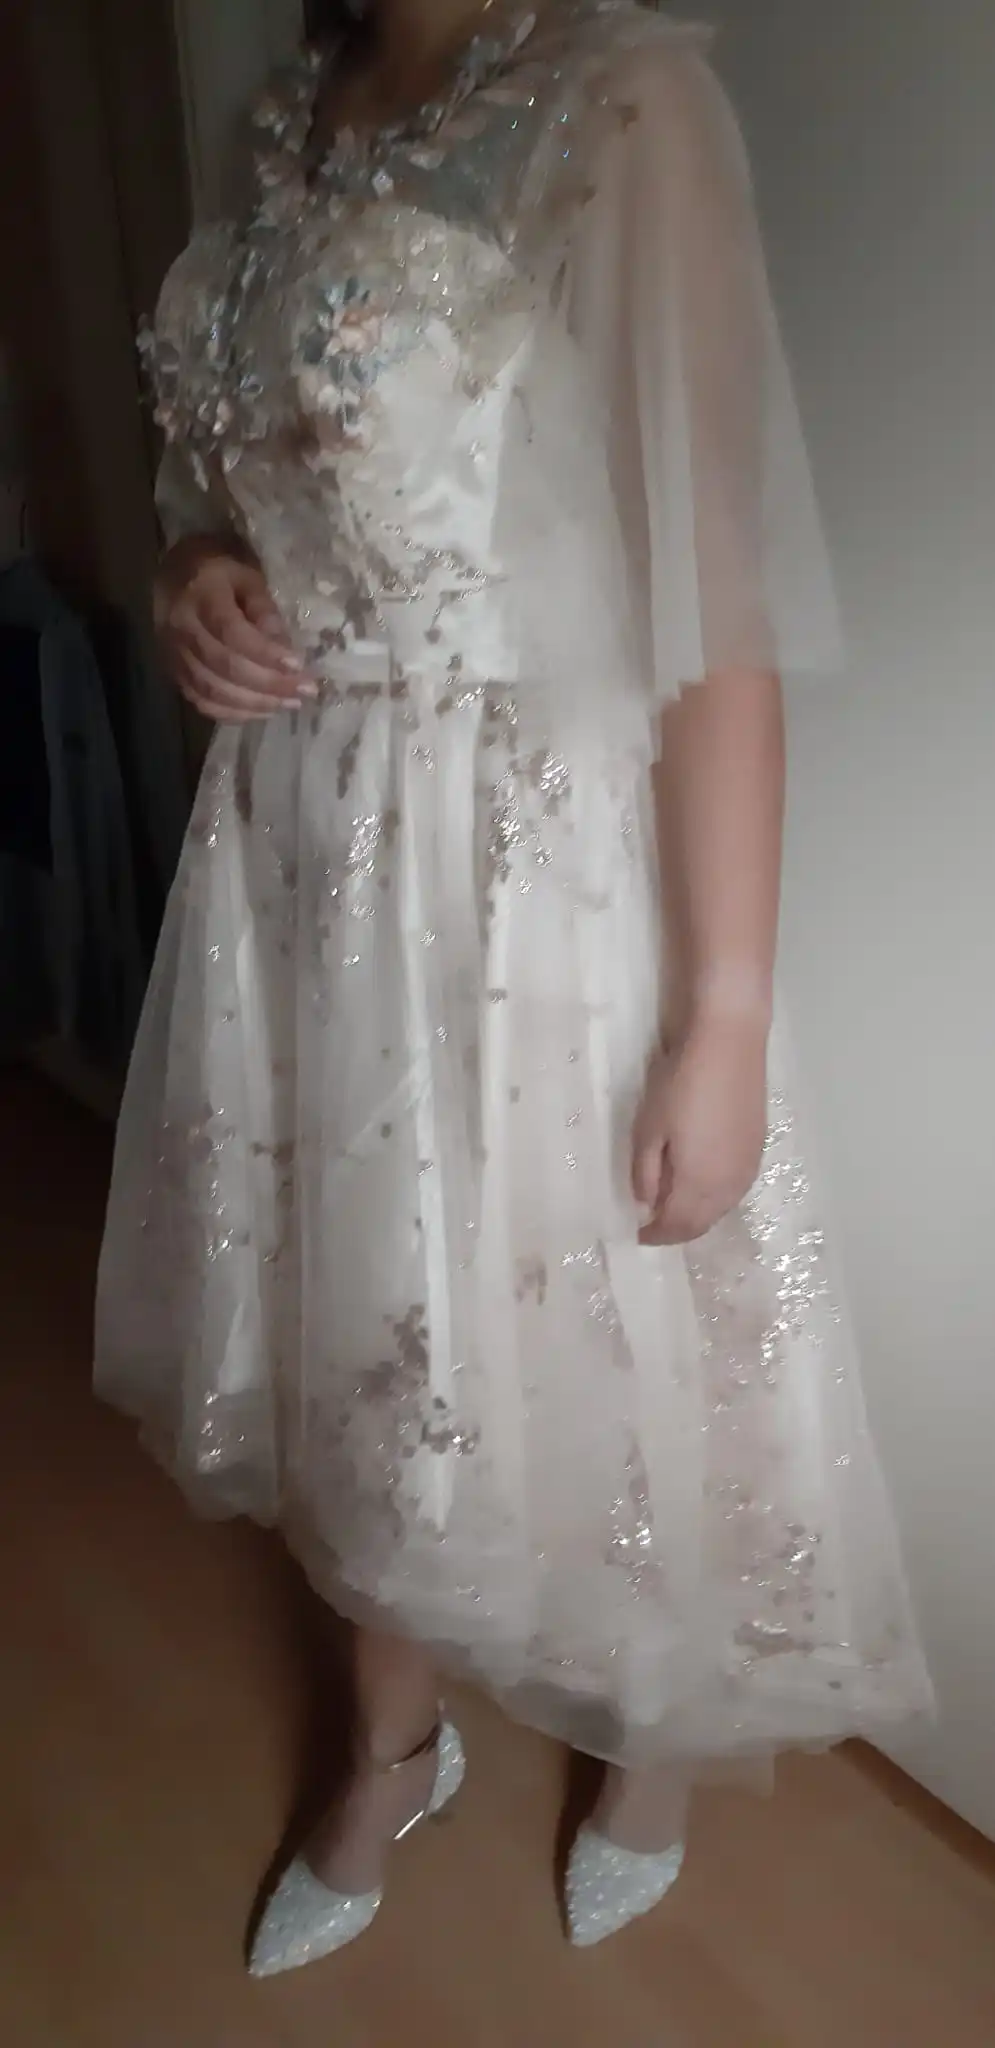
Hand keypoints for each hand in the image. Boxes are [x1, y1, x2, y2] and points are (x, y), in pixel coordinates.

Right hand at [154, 537, 315, 721]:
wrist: (174, 572)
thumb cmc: (219, 569)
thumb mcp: (247, 576)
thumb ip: (265, 610)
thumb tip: (285, 650)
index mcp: (201, 596)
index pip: (232, 633)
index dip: (266, 654)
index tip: (298, 666)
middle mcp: (181, 628)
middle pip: (224, 666)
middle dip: (268, 684)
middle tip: (304, 692)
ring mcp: (173, 654)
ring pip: (213, 690)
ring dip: (255, 703)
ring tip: (289, 703)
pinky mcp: (174, 673)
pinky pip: (202, 701)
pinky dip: (233, 713)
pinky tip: (261, 711)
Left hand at [632, 1012, 768, 1245]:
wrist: (730, 1045)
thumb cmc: (681, 1084)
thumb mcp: (649, 1128)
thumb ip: (646, 1172)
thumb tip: (646, 1203)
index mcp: (699, 1184)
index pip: (677, 1226)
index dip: (656, 1235)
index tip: (637, 1234)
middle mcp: (729, 1185)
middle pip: (703, 1223)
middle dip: (678, 1230)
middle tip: (655, 1226)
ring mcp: (748, 1167)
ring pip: (722, 1208)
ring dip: (698, 1215)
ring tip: (675, 1207)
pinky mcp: (758, 1148)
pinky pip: (735, 1189)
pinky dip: (715, 1198)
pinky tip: (702, 1184)